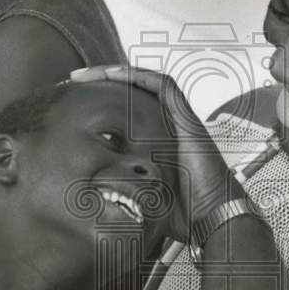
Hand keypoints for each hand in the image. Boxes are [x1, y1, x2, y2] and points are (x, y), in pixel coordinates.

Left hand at [70, 65, 241, 240]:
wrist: (213, 216)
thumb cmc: (185, 211)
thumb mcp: (142, 198)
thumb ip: (121, 191)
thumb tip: (92, 199)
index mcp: (156, 139)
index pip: (128, 108)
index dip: (102, 100)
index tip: (75, 98)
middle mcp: (168, 125)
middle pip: (134, 91)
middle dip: (104, 81)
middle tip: (77, 79)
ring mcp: (178, 120)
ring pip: (147, 83)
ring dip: (118, 73)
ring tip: (90, 73)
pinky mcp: (187, 119)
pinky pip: (165, 87)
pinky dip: (141, 76)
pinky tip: (118, 73)